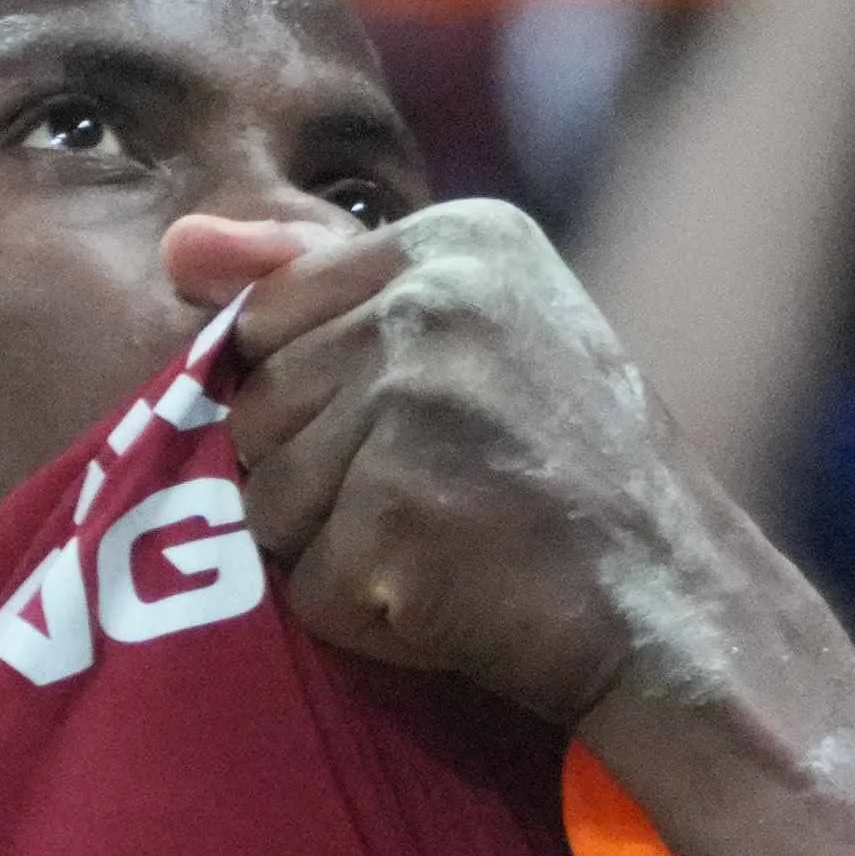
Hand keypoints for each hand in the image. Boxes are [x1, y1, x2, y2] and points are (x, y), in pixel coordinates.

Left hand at [174, 199, 748, 736]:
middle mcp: (434, 305)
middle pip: (260, 407)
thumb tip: (176, 245)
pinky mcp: (393, 520)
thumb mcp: (478, 331)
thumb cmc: (576, 473)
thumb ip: (319, 276)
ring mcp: (413, 411)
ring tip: (448, 543)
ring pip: (265, 499)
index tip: (430, 428)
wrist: (678, 607)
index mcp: (459, 240)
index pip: (275, 314)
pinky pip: (304, 586)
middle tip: (445, 497)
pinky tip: (450, 597)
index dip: (328, 397)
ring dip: (337, 547)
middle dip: (324, 474)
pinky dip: (363, 615)